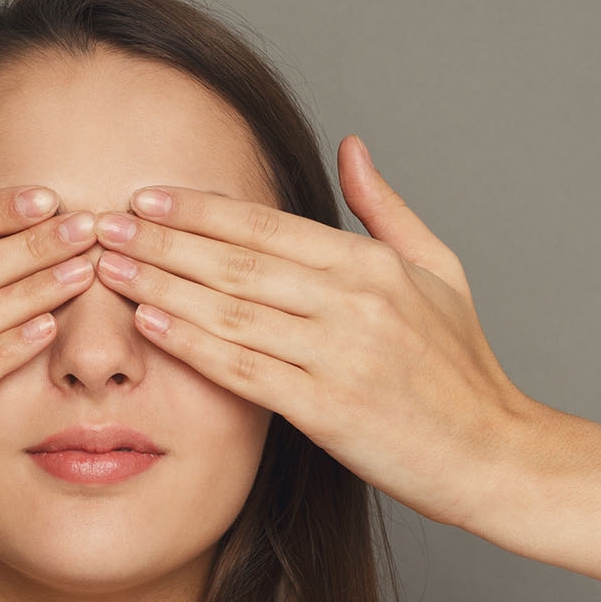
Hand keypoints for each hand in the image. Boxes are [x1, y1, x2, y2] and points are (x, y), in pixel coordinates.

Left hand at [87, 135, 544, 529]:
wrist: (496, 454)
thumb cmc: (464, 371)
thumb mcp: (440, 271)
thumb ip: (386, 209)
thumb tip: (350, 147)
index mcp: (374, 264)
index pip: (268, 226)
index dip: (201, 210)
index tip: (147, 197)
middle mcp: (355, 301)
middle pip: (238, 261)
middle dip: (163, 241)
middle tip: (104, 224)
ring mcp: (342, 354)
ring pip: (233, 310)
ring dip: (164, 286)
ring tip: (111, 269)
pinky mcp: (330, 409)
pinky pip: (247, 370)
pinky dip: (195, 345)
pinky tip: (153, 325)